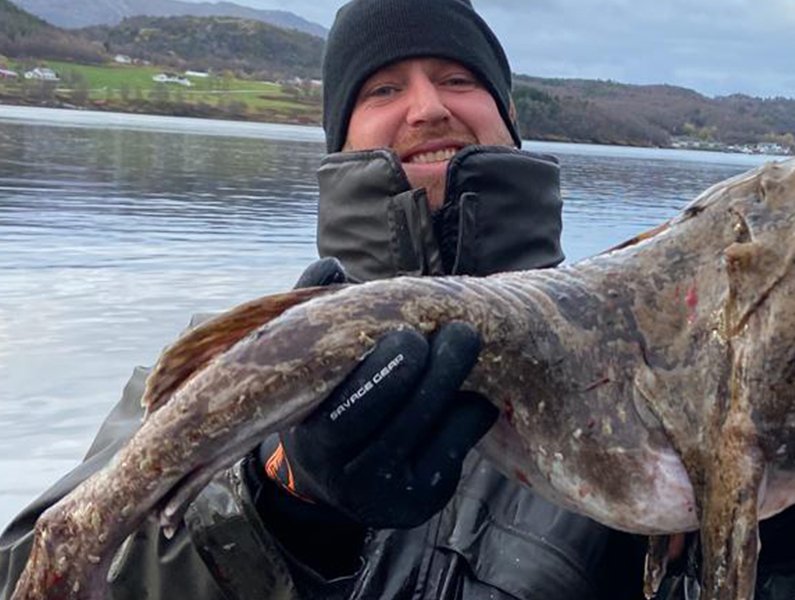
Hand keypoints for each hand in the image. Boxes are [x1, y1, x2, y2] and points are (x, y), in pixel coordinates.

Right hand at [264, 258, 497, 528]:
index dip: (386, 371)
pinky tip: (468, 388)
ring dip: (459, 383)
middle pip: (406, 419)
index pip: (351, 410)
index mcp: (313, 438)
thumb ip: (313, 313)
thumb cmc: (325, 402)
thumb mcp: (309, 365)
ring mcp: (390, 493)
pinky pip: (463, 442)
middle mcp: (349, 474)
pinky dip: (473, 408)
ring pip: (442, 429)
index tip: (409, 333)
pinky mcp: (425, 499)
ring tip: (464, 342)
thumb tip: (332, 266)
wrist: (334, 480)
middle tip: (462, 331)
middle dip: (440, 371)